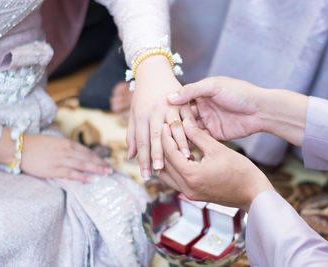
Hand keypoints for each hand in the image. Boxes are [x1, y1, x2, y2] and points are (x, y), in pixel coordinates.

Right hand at [21, 135, 112, 182]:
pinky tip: (90, 180)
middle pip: (88, 158)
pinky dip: (81, 177)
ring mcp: (61, 160)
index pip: (87, 151)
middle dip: (101, 164)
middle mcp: (67, 151)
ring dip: (96, 169)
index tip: (106, 162)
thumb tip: (78, 153)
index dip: (97, 157)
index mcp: (67, 143)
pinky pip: (71, 174)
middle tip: (111, 170)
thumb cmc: (37, 144)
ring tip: (106, 174)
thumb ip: (67, 147)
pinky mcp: (54, 170)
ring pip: (83, 165)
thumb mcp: (55, 141)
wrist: (21, 148)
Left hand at [127, 55, 192, 178]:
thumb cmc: (142, 95)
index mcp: (141, 114)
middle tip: (159, 171)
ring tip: (184, 160)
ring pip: (175, 128)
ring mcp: (171, 105)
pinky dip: (192, 131)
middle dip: (158, 155)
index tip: (146, 174)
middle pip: (157, 136)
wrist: (153, 70)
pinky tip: (196, 143)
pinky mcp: (184, 101)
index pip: (141, 140)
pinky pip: (189, 118)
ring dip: (180, 145)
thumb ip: (132, 135)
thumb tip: (131, 157)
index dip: (144, 158)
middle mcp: (155, 111)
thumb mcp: (134, 113)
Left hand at [159, 118, 273, 211]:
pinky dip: (175, 168)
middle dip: (164, 147)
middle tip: (166, 132)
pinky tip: (183, 156)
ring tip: (172, 143)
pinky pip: (176, 181)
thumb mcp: (218, 149)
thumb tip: (184, 122)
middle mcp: (187, 188)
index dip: (166, 137)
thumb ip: (198, 135)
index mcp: (192, 175)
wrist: (253, 193)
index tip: (165, 124)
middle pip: (165, 164)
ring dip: (167, 160)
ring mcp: (190, 194)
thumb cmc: (240, 170)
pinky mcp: (194, 196)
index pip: (170, 153)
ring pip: (168, 175)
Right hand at [168, 76, 307, 145]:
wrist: (261, 109)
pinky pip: (200, 140)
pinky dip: (191, 144)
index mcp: (200, 94)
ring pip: (189, 131)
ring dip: (180, 136)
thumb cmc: (239, 92)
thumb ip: (191, 91)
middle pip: (182, 118)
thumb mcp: (213, 86)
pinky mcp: (215, 135)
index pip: (179, 103)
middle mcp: (202, 108)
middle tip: (157, 133)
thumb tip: (169, 98)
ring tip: (165, 143)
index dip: (168, 109)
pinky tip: (180, 149)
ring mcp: (208, 122)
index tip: (155, 116)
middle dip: (172, 125)